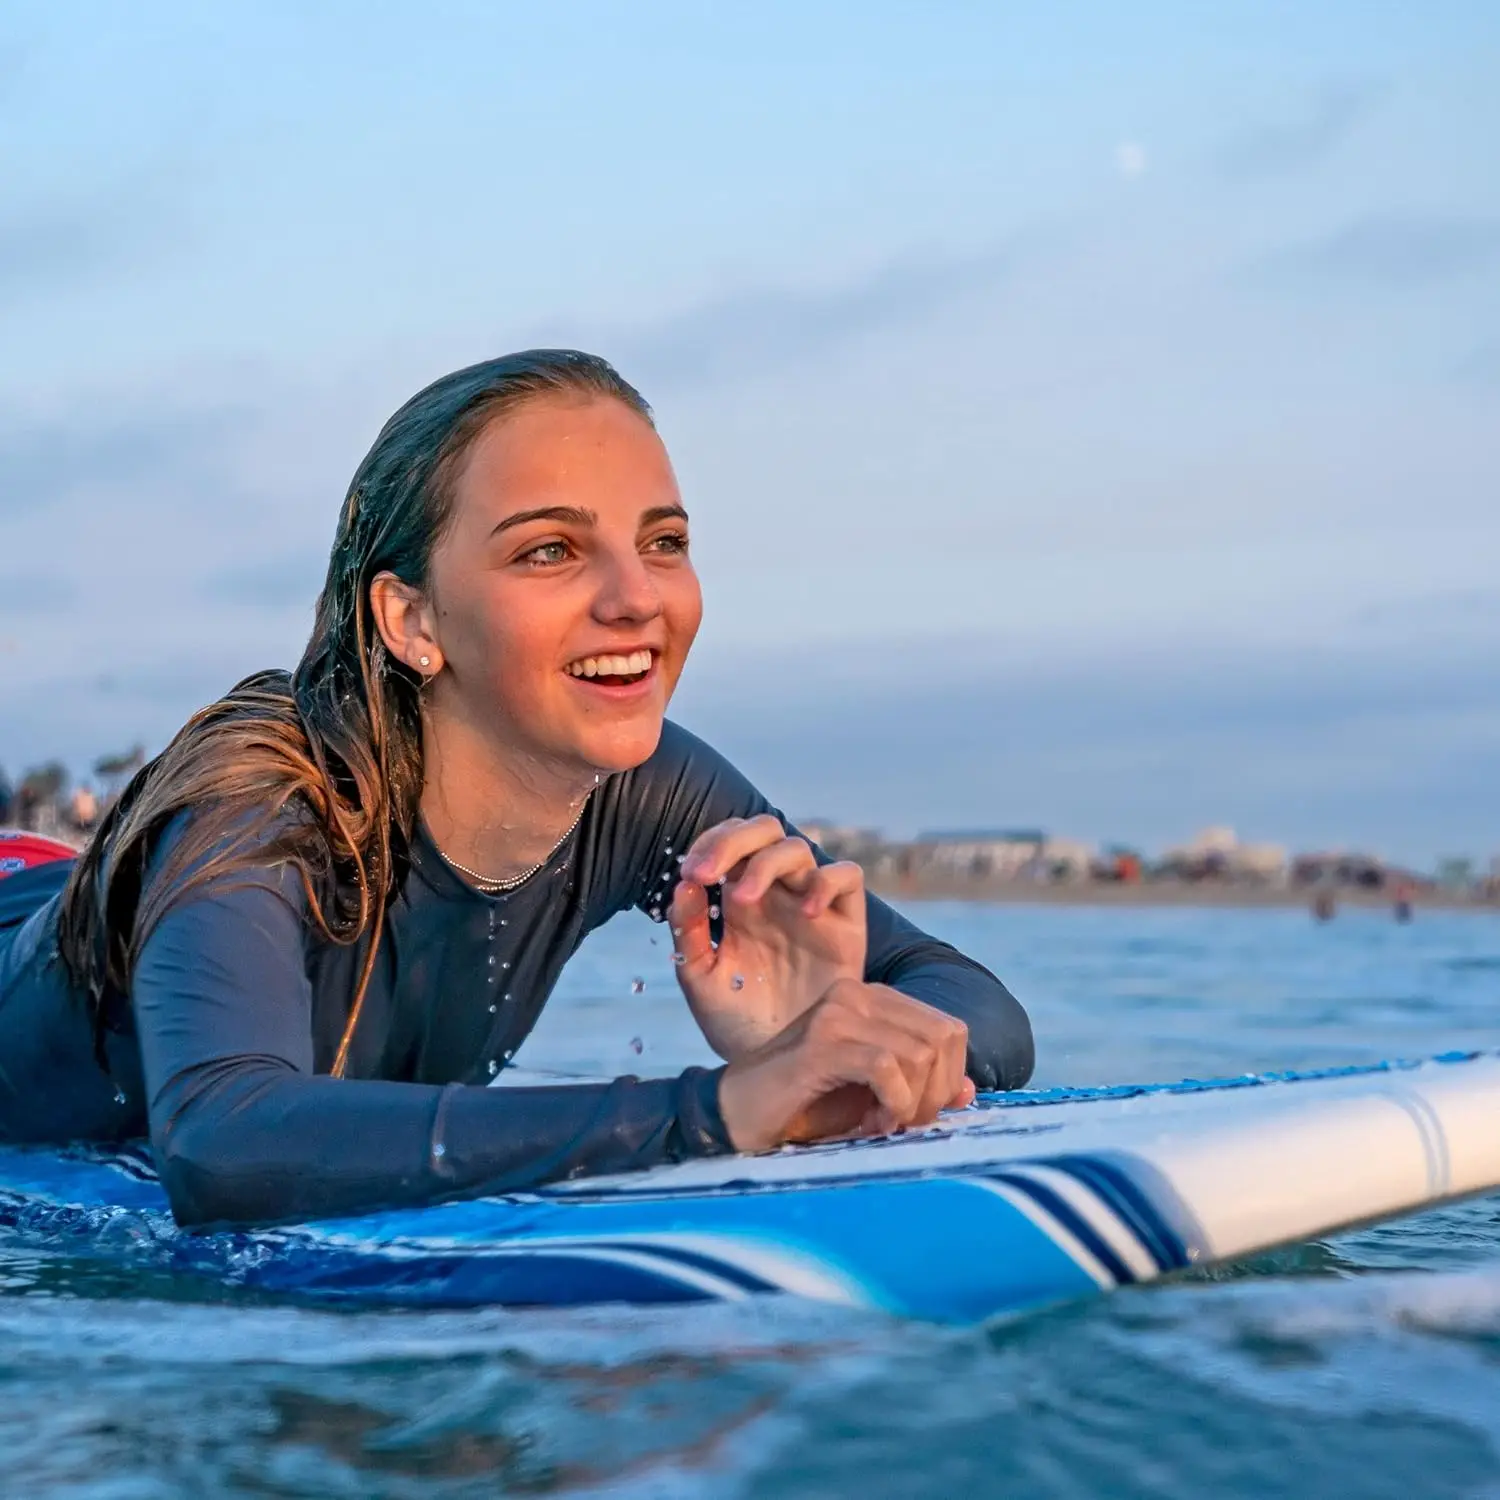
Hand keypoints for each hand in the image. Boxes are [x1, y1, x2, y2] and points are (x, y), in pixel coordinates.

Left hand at [670, 815, 865, 1059]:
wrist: (781, 1068)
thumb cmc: (738, 1025)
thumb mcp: (701, 979)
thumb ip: (688, 932)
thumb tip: (684, 884)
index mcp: (739, 899)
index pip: (728, 843)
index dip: (709, 844)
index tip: (690, 873)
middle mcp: (776, 894)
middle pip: (764, 831)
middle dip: (734, 839)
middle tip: (707, 870)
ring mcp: (811, 906)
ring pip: (800, 849)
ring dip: (767, 862)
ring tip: (745, 898)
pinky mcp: (846, 927)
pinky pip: (848, 878)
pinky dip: (827, 883)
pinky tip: (805, 912)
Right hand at [716, 980, 976, 1150]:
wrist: (732, 1113)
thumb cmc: (801, 1106)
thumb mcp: (871, 1096)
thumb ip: (918, 1086)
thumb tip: (969, 1090)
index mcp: (871, 998)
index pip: (949, 1029)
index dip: (947, 1079)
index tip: (914, 1112)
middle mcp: (856, 993)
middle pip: (944, 1037)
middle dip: (936, 1091)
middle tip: (903, 1123)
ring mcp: (837, 1013)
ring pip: (921, 1052)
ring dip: (912, 1103)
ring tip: (880, 1125)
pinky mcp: (821, 1042)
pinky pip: (887, 1068)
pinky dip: (893, 1104)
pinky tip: (871, 1124)